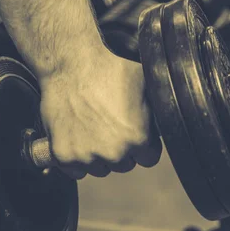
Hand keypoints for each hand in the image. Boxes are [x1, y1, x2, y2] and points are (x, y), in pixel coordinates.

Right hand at [38, 49, 161, 178]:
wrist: (71, 61)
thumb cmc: (110, 66)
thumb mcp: (146, 84)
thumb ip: (156, 112)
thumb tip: (167, 120)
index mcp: (138, 138)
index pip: (148, 158)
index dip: (143, 144)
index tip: (134, 130)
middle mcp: (114, 152)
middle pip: (124, 164)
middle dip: (120, 148)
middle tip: (110, 124)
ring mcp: (86, 156)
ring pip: (99, 168)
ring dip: (98, 155)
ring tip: (93, 127)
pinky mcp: (62, 155)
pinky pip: (75, 169)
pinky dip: (75, 158)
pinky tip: (77, 136)